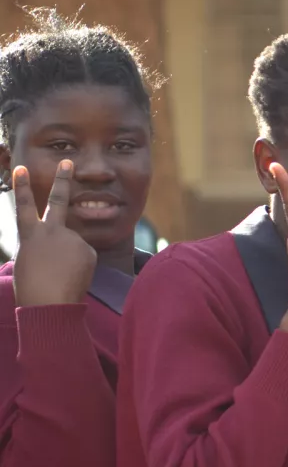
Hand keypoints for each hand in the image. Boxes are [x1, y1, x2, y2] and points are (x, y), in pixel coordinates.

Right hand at [11, 161, 96, 306]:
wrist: (50, 304)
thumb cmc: (34, 287)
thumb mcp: (30, 261)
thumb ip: (46, 244)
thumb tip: (68, 240)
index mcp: (30, 235)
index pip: (24, 206)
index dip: (22, 186)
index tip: (20, 168)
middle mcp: (51, 232)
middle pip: (58, 200)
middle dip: (62, 179)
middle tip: (68, 161)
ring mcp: (71, 239)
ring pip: (73, 244)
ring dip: (69, 258)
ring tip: (60, 275)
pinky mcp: (87, 249)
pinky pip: (84, 255)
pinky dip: (80, 265)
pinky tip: (72, 276)